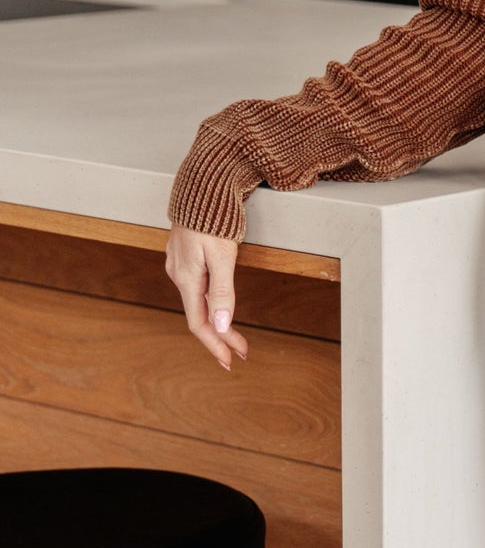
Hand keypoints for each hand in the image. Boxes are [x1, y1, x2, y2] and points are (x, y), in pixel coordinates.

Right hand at [165, 226, 247, 371]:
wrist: (202, 186)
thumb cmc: (213, 218)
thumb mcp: (222, 256)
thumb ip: (222, 292)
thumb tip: (222, 325)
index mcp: (187, 279)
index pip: (200, 324)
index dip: (216, 345)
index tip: (231, 361)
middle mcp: (179, 275)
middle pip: (200, 316)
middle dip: (221, 338)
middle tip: (241, 353)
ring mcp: (180, 265)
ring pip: (197, 303)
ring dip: (217, 322)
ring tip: (234, 337)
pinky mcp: (185, 256)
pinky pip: (196, 289)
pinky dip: (210, 304)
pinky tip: (218, 308)